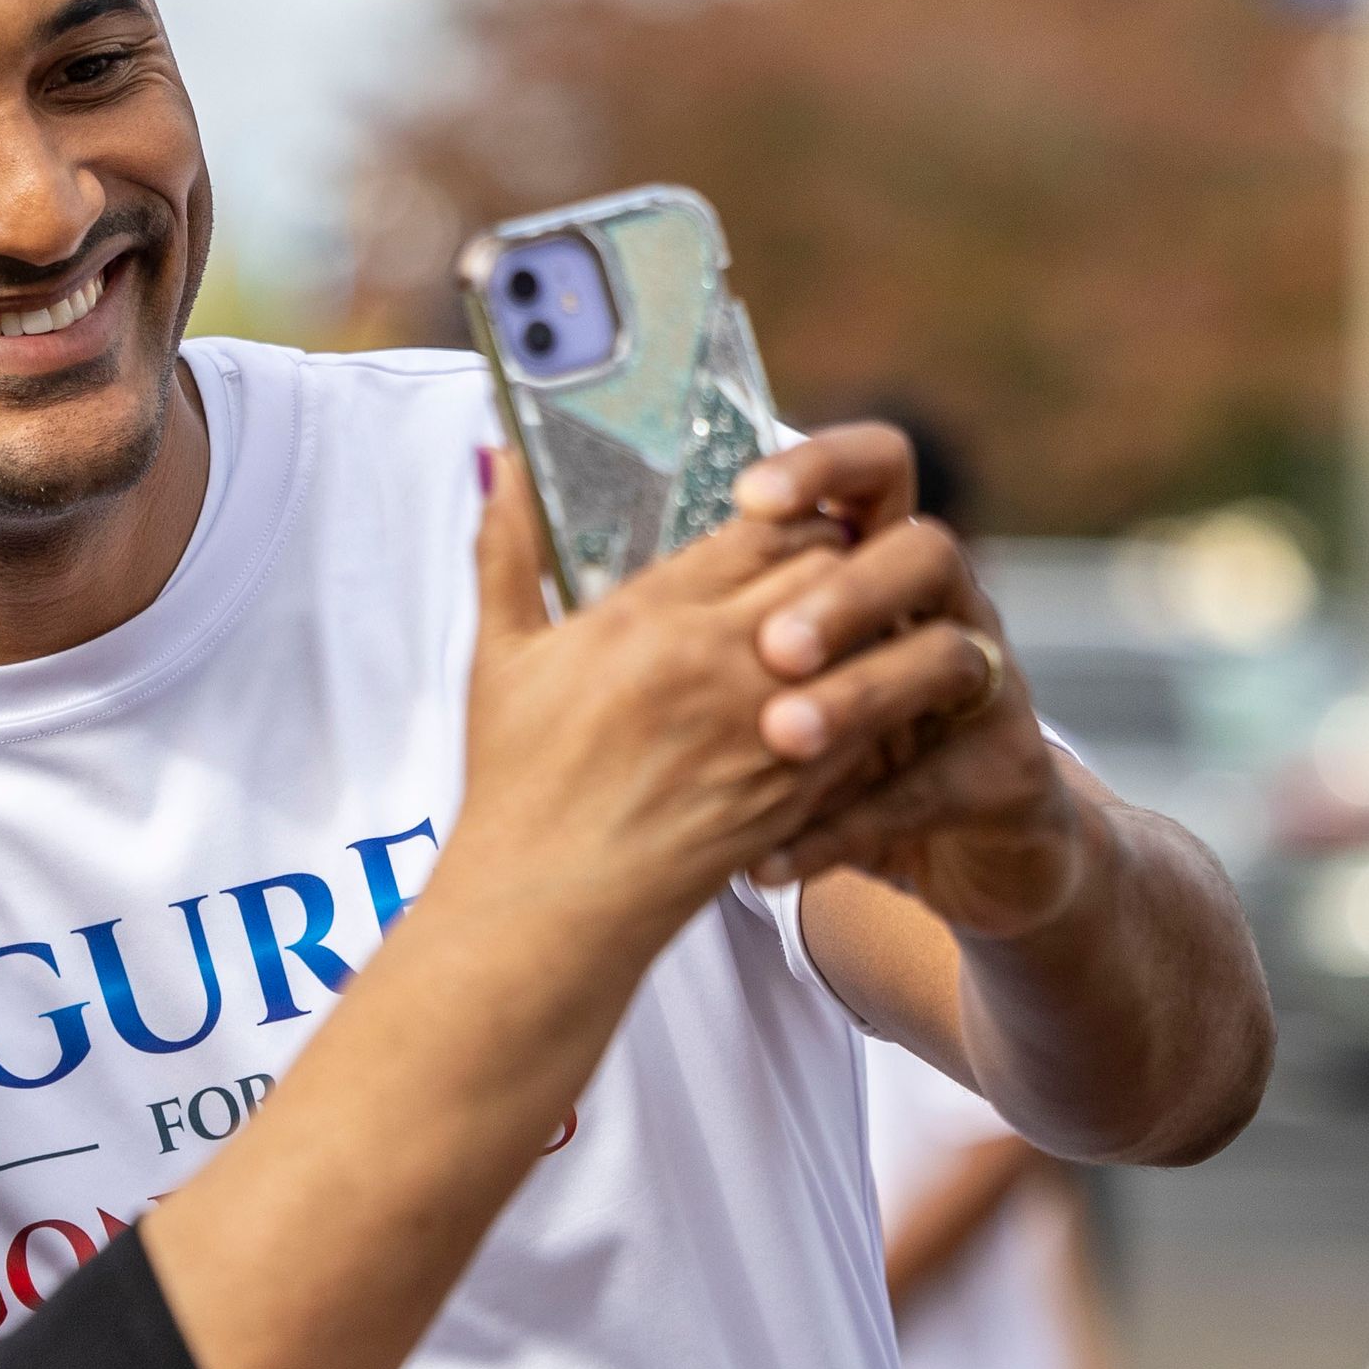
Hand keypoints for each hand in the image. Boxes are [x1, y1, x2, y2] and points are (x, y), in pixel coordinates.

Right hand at [462, 443, 965, 943]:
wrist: (547, 906)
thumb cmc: (519, 784)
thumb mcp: (499, 658)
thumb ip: (507, 551)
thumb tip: (497, 461)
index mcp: (648, 617)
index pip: (765, 527)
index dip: (787, 519)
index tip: (779, 530)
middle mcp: (718, 662)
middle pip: (831, 569)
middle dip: (836, 565)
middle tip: (826, 577)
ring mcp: (766, 726)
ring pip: (864, 638)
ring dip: (864, 629)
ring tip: (847, 635)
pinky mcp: (798, 787)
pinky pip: (870, 717)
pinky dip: (872, 700)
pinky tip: (853, 703)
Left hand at [728, 425, 1088, 938]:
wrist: (957, 851)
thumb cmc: (828, 746)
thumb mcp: (760, 674)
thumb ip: (681, 603)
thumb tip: (535, 510)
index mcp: (876, 563)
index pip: (872, 473)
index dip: (822, 467)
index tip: (748, 497)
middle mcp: (942, 608)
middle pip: (922, 551)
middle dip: (848, 592)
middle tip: (774, 645)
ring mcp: (986, 687)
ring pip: (945, 660)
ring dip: (861, 698)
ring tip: (781, 739)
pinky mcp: (1005, 774)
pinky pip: (934, 789)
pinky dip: (848, 827)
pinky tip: (769, 861)